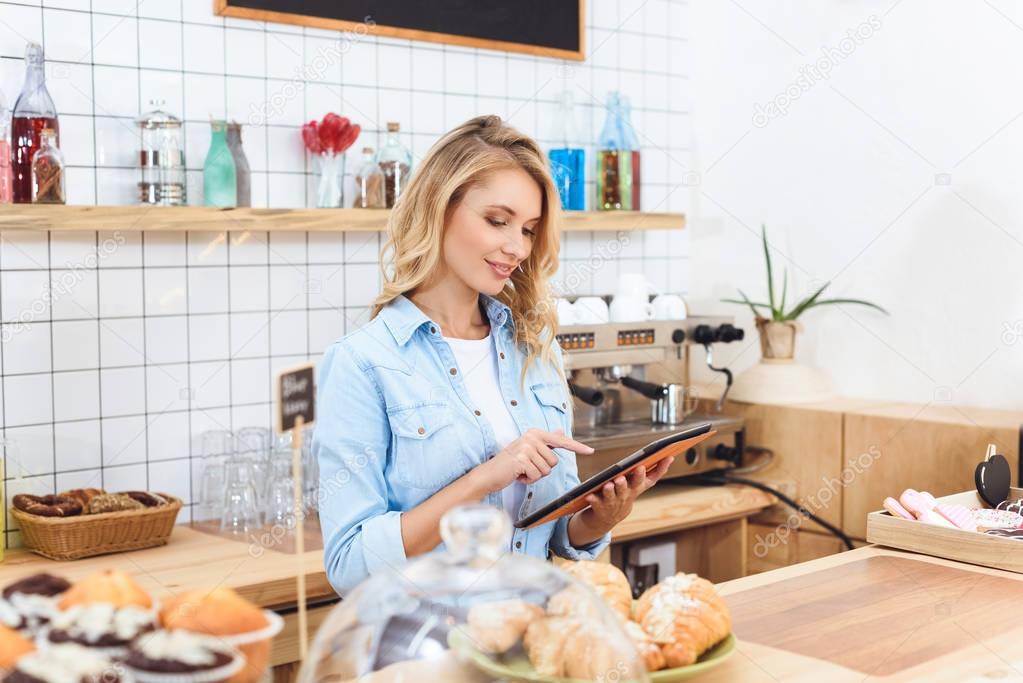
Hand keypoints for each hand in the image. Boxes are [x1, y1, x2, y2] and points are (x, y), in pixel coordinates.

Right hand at [472, 429, 593, 493]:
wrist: (489, 474)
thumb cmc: (510, 463)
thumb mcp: (528, 450)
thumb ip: (546, 441)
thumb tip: (561, 432)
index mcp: (535, 433)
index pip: (560, 441)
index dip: (577, 447)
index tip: (591, 450)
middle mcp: (532, 437)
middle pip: (554, 461)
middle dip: (542, 469)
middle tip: (526, 467)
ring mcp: (526, 447)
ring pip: (546, 470)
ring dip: (535, 475)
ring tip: (521, 471)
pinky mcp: (522, 459)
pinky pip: (537, 476)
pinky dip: (529, 480)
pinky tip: (518, 475)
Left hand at [580, 456, 674, 529]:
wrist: (606, 519)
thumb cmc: (623, 495)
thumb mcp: (637, 485)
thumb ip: (651, 472)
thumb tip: (670, 457)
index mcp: (636, 488)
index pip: (652, 478)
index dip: (660, 468)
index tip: (665, 458)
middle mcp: (627, 496)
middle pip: (632, 486)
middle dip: (635, 478)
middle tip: (637, 469)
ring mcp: (614, 503)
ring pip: (613, 495)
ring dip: (612, 490)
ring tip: (609, 484)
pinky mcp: (600, 508)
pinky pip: (596, 503)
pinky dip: (593, 499)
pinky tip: (590, 494)